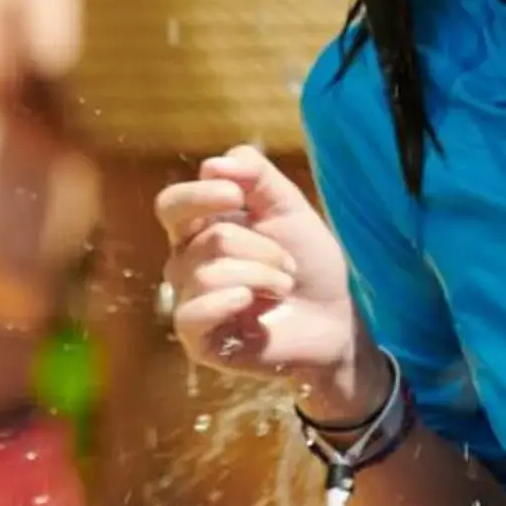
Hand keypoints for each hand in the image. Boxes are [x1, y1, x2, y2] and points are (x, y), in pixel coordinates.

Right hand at [155, 146, 376, 413]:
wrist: (334, 319)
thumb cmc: (308, 262)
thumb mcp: (288, 207)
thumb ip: (256, 175)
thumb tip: (212, 164)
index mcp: (199, 230)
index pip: (171, 205)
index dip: (199, 195)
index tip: (237, 195)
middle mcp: (186, 265)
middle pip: (204, 238)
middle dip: (259, 246)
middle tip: (288, 262)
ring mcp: (189, 303)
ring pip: (207, 274)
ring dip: (261, 277)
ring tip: (283, 288)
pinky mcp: (197, 341)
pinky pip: (191, 314)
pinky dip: (227, 302)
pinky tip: (251, 306)